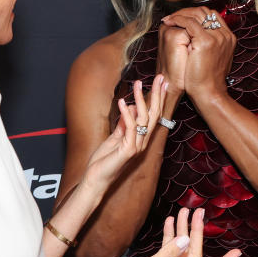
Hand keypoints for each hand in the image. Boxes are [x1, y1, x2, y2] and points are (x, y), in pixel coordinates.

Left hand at [82, 75, 165, 191]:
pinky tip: (122, 102)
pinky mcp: (128, 151)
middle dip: (157, 95)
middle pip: (154, 115)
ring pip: (144, 119)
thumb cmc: (104, 161)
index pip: (153, 115)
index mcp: (141, 139)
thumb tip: (132, 107)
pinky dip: (127, 114)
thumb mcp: (115, 137)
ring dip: (141, 99)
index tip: (161, 83)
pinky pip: (130, 128)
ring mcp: (137, 147)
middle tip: (159, 78)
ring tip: (138, 84)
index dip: (158, 99)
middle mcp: (142, 142)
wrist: (96, 179)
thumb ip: (124, 124)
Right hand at [94, 207, 240, 256]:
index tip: (237, 252)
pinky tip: (170, 221)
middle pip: (193, 254)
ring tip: (185, 210)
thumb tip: (187, 241)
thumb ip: (166, 255)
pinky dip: (169, 235)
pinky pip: (167, 249)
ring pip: (181, 249)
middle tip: (200, 211)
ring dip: (184, 230)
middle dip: (198, 232)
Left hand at [161, 7, 235, 100]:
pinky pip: (189, 22)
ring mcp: (217, 37)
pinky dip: (177, 19)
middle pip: (204, 12)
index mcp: (228, 37)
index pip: (212, 15)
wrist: (208, 93)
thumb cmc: (207, 79)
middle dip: (186, 11)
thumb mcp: (213, 57)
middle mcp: (225, 35)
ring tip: (168, 19)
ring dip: (180, 14)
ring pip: (196, 14)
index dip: (195, 13)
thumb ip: (211, 44)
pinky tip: (168, 23)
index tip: (181, 18)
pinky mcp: (206, 41)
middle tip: (172, 16)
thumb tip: (197, 36)